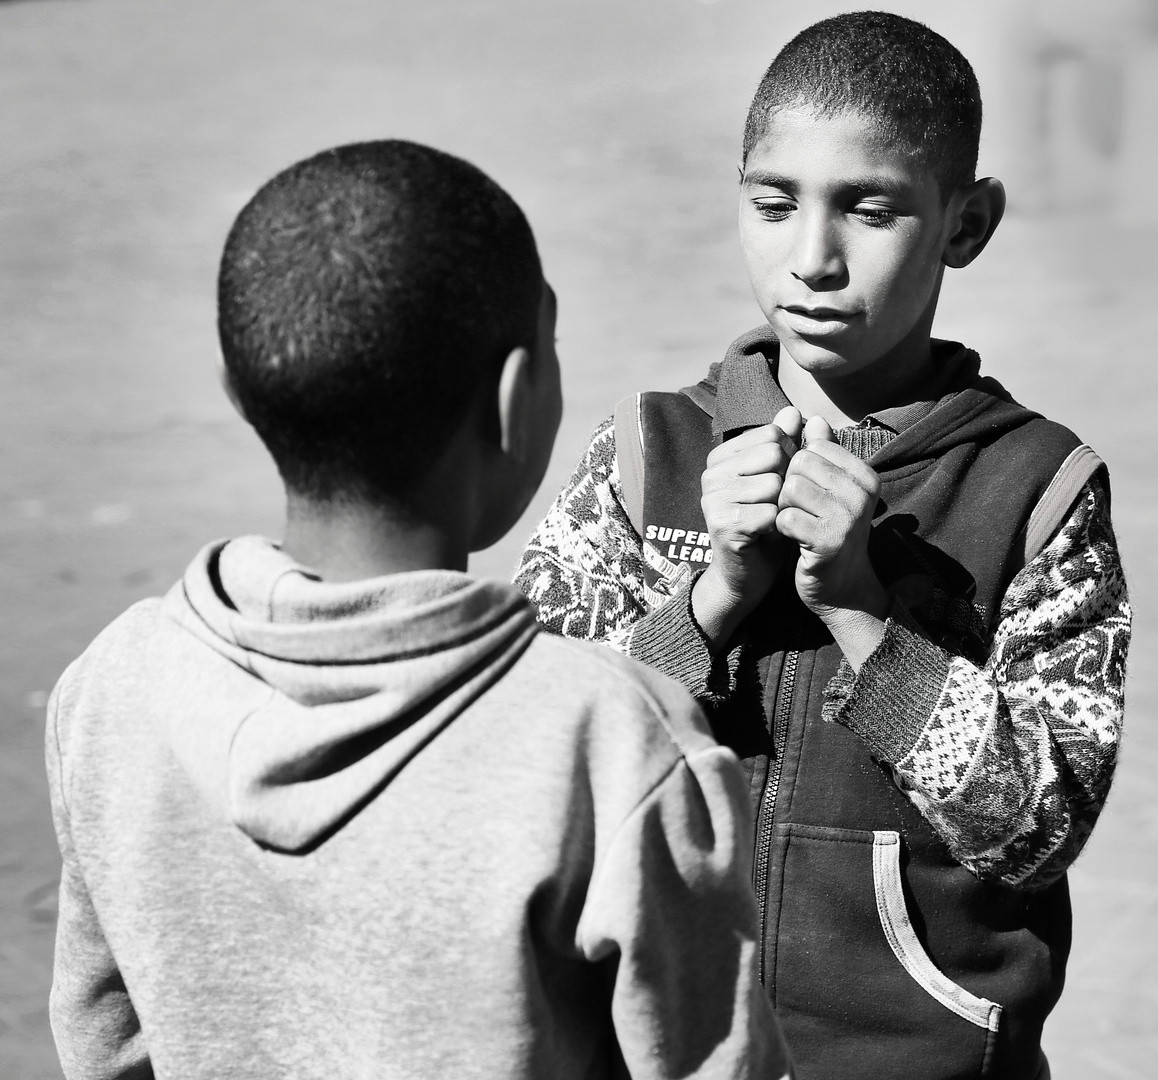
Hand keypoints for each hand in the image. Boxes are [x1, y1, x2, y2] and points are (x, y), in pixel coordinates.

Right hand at [691, 406, 801, 651]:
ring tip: (771, 520)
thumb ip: (786, 444)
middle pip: (774, 454)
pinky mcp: (721, 524)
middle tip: (776, 505)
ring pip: (774, 484)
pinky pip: (769, 513)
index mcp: (722, 456)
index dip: (789, 459)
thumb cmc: (765, 523)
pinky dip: (777, 527)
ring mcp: (713, 498)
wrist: (746, 574)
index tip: (779, 484)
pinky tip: (767, 536)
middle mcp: (711, 473)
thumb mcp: (778, 479)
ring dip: (782, 506)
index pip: (773, 434)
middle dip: (787, 481)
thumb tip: (795, 411)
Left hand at [776, 417, 888, 667]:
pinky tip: (793, 539)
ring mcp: (848, 517)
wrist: (841, 587)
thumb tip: (809, 416)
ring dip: (783, 508)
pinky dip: (781, 528)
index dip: (798, 470)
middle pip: (799, 465)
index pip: (812, 448)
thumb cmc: (829, 531)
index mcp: (865, 475)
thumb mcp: (829, 489)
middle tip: (800, 510)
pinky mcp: (828, 541)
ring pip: (789, 489)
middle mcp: (861, 493)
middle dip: (788, 487)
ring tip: (797, 523)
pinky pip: (785, 517)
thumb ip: (819, 453)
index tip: (809, 495)